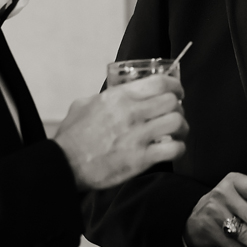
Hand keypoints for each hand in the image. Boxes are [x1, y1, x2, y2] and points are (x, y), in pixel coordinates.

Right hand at [53, 74, 187, 190]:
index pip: (159, 82)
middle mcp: (131, 113)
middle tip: (175, 113)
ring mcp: (137, 136)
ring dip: (181, 127)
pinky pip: (172, 148)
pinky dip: (178, 148)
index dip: (175, 85)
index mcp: (119, 97)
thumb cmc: (72, 136)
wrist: (64, 164)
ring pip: (177, 122)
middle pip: (172, 101)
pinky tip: (172, 148)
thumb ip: (104, 96)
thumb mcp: (84, 104)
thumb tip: (117, 93)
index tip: (177, 91)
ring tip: (177, 132)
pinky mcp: (140, 159)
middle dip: (179, 107)